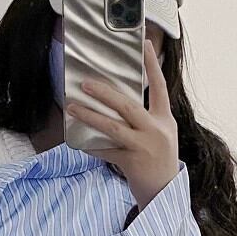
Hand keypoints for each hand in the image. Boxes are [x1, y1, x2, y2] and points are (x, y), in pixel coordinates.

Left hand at [66, 39, 179, 208]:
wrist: (164, 191)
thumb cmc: (158, 159)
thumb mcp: (160, 133)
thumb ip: (145, 117)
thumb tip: (117, 98)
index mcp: (164, 119)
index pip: (159, 86)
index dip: (152, 65)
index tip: (145, 44)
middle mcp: (156, 130)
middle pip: (128, 105)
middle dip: (104, 92)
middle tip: (85, 83)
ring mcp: (145, 147)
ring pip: (113, 127)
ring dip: (89, 116)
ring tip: (72, 107)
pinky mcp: (132, 163)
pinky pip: (106, 150)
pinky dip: (91, 146)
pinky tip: (78, 142)